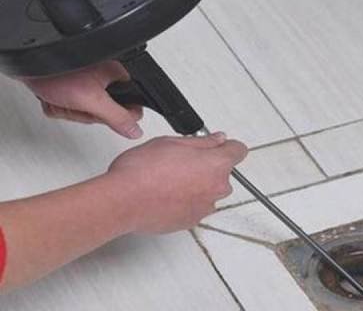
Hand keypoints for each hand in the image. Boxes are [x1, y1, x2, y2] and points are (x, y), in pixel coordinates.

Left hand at [22, 61, 142, 138]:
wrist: (27, 66)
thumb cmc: (57, 74)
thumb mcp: (93, 101)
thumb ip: (117, 117)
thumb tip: (135, 130)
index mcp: (116, 75)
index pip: (128, 108)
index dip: (112, 115)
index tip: (97, 110)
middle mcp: (102, 78)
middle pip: (103, 113)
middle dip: (85, 112)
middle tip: (76, 101)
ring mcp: (85, 83)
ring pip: (85, 113)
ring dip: (70, 110)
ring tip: (62, 97)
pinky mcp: (69, 88)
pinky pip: (71, 109)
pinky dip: (60, 107)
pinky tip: (55, 97)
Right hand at [108, 133, 247, 233]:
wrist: (124, 201)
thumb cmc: (143, 170)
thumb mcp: (172, 142)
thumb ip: (202, 141)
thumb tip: (217, 140)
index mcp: (216, 164)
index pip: (238, 150)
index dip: (226, 146)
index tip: (216, 146)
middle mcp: (216, 188)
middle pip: (223, 173)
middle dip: (208, 166)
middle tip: (183, 160)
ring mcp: (204, 207)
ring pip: (209, 190)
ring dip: (197, 184)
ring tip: (170, 178)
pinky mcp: (191, 222)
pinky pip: (196, 206)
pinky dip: (187, 200)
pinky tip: (166, 194)